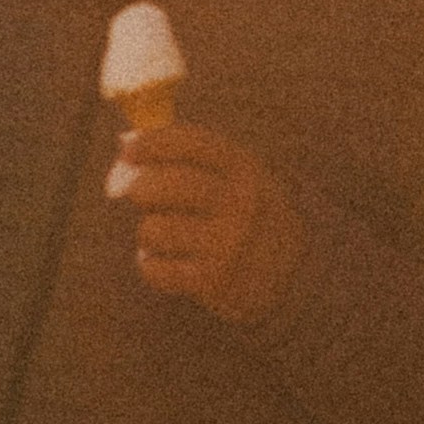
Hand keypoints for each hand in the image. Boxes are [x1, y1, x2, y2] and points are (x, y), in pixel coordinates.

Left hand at [112, 114, 302, 325]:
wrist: (297, 281)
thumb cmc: (252, 220)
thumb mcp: (241, 180)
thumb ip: (193, 160)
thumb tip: (126, 142)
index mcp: (247, 171)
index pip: (192, 144)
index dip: (153, 143)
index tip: (128, 150)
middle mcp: (240, 204)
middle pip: (168, 185)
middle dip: (140, 186)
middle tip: (136, 193)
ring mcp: (227, 244)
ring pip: (154, 228)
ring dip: (148, 230)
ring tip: (162, 234)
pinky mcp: (212, 281)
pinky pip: (155, 267)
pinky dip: (151, 264)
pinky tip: (167, 262)